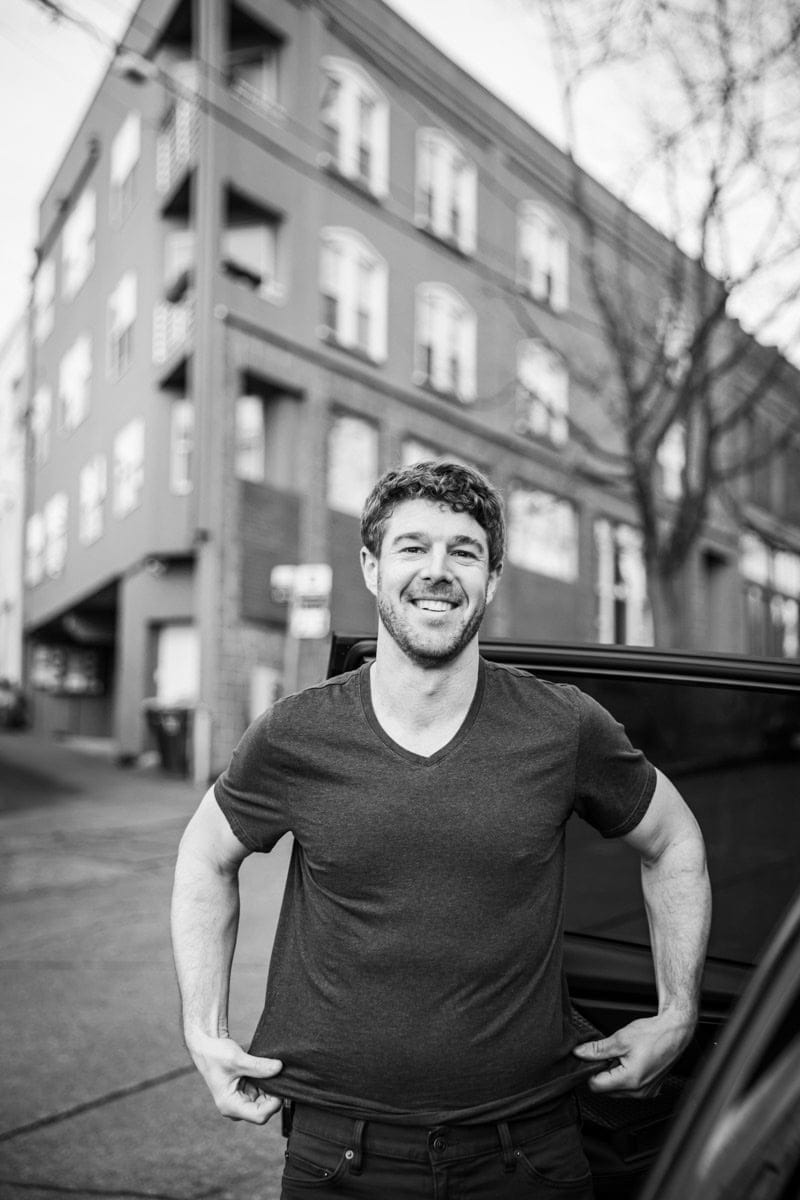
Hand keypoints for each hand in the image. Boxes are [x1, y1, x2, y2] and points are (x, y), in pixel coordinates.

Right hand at [188, 1032, 283, 1123]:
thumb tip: (279, 1068)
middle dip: (273, 1094)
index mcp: (230, 1105)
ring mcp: (240, 1099)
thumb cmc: (215, 1054)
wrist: (206, 1045)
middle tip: (277, 1074)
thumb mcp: (237, 1059)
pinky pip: (261, 1092)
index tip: (280, 1085)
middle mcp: (235, 1107)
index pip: (259, 1116)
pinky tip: (265, 1069)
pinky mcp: (244, 1091)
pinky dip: (267, 1082)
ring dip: (270, 1087)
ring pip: (265, 1101)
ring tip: (268, 1069)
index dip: (274, 1104)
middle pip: (264, 1110)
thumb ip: (259, 1066)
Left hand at [572, 1012, 692, 1097]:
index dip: (590, 1070)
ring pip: (617, 1090)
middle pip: (606, 1090)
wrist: (675, 1031)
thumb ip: (597, 1049)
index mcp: (630, 1081)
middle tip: (610, 1054)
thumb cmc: (653, 1034)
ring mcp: (646, 1092)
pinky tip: (631, 1061)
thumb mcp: (620, 1038)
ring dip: (614, 1074)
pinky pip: (630, 1088)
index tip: (592, 1059)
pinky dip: (625, 1076)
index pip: (596, 1086)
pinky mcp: (651, 1089)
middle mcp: (639, 1092)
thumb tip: (580, 1053)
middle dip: (603, 1072)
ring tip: (623, 1056)